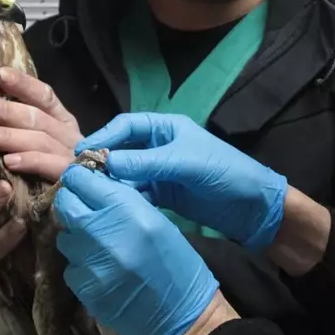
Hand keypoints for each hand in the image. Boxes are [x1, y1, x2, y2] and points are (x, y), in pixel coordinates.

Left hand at [0, 67, 82, 181]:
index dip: (24, 84)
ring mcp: (74, 159)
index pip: (45, 97)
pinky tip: (9, 161)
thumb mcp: (39, 149)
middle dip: (5, 110)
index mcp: (63, 124)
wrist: (88, 210)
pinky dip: (31, 162)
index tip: (0, 74)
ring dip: (8, 135)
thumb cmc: (52, 179)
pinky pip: (52, 167)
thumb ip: (22, 130)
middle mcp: (71, 137)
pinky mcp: (73, 182)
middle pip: (38, 117)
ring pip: (41, 139)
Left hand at [55, 165, 219, 334]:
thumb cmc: (177, 263)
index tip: (81, 182)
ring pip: (65, 238)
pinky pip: (71, 268)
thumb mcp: (156, 220)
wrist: (183, 315)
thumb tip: (93, 186)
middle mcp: (104, 232)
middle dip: (72, 204)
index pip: (82, 181)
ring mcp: (91, 263)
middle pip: (65, 205)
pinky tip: (101, 271)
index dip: (79, 179)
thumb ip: (122, 201)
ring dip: (76, 238)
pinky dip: (81, 267)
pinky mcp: (84, 289)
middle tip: (84, 212)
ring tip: (98, 246)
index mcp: (128, 210)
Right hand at [77, 114, 286, 251]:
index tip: (82, 152)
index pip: (127, 126)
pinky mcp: (163, 194)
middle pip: (122, 149)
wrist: (254, 208)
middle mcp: (160, 146)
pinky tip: (113, 206)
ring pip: (126, 173)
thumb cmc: (225, 173)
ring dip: (111, 181)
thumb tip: (105, 162)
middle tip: (80, 176)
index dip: (104, 137)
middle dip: (102, 161)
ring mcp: (160, 171)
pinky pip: (137, 193)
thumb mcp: (186, 164)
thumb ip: (146, 163)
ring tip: (91, 193)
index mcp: (167, 128)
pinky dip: (124, 198)